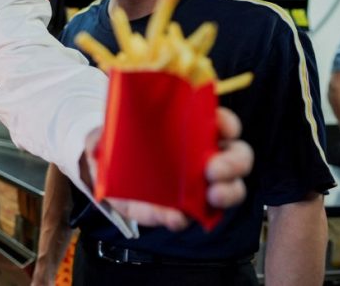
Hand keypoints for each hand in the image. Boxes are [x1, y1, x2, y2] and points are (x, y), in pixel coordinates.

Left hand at [82, 107, 252, 229]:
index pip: (222, 121)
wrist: (102, 167)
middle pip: (238, 157)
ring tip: (211, 196)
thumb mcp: (113, 125)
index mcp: (195, 127)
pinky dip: (182, 217)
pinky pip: (189, 216)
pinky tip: (174, 216)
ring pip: (230, 189)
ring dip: (226, 193)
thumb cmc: (118, 138)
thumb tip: (101, 139)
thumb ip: (110, 127)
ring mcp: (199, 184)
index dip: (226, 123)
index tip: (221, 126)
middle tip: (213, 170)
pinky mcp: (182, 209)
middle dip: (232, 164)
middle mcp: (205, 155)